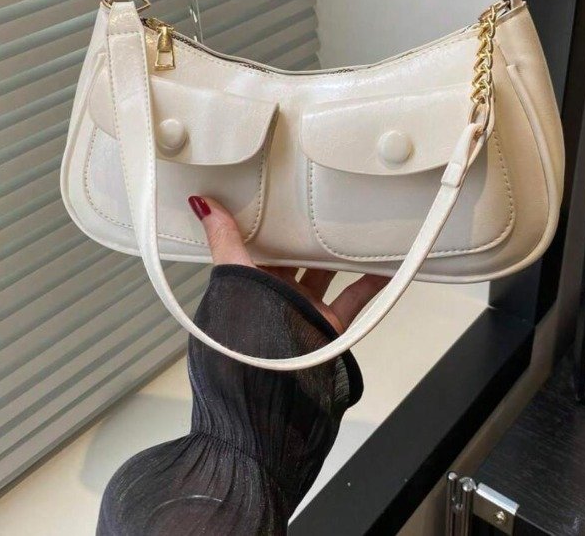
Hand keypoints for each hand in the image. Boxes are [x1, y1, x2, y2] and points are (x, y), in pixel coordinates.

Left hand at [188, 196, 386, 334]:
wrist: (272, 386)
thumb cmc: (246, 332)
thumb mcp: (233, 274)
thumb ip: (223, 239)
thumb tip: (202, 204)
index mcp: (250, 284)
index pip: (260, 248)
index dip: (268, 225)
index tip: (279, 198)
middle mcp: (277, 296)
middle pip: (294, 258)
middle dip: (305, 235)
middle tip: (319, 203)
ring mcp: (304, 310)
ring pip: (324, 274)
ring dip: (337, 254)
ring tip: (352, 225)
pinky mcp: (328, 326)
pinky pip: (354, 299)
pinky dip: (369, 283)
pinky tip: (382, 265)